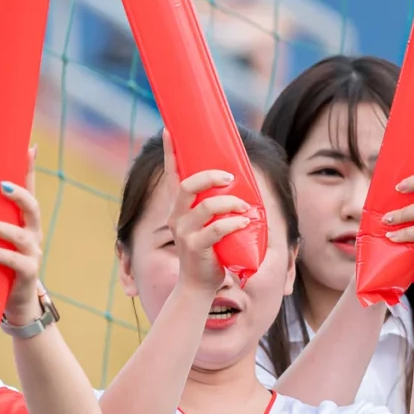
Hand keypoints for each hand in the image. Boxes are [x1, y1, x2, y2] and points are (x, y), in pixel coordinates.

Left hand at [0, 161, 48, 326]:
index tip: (29, 147)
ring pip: (20, 235)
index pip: (30, 192)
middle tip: (0, 185)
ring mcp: (33, 254)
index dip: (30, 171)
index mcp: (25, 224)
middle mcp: (33, 235)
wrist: (15, 306)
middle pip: (32, 208)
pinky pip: (16, 261)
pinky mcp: (28, 274)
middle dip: (18, 194)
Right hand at [161, 130, 251, 297]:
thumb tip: (239, 184)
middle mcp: (177, 217)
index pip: (172, 174)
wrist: (199, 284)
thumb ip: (215, 206)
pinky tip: (244, 223)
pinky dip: (234, 223)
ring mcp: (184, 232)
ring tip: (245, 206)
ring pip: (206, 207)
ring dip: (230, 202)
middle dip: (210, 176)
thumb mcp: (208, 224)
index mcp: (179, 207)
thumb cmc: (209, 251)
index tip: (169, 128)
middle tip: (230, 177)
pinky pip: (216, 229)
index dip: (170, 152)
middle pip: (187, 186)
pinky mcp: (196, 248)